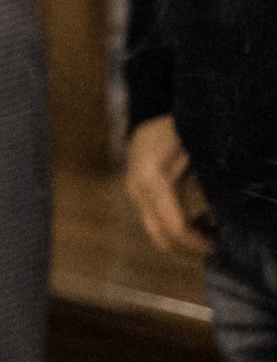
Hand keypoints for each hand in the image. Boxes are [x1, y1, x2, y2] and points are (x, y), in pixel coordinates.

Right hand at [126, 114, 213, 257]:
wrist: (149, 108)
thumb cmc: (175, 125)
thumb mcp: (196, 150)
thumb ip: (209, 180)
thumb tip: (226, 216)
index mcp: (152, 180)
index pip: (173, 226)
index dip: (197, 243)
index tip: (220, 248)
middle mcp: (138, 191)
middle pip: (159, 237)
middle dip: (188, 251)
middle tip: (218, 252)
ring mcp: (136, 193)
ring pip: (157, 232)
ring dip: (185, 241)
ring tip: (214, 237)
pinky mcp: (140, 194)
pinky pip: (158, 221)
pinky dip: (180, 229)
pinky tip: (202, 222)